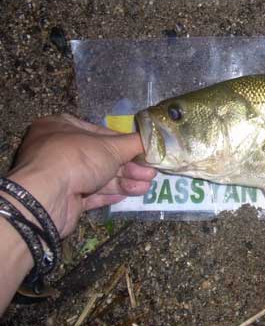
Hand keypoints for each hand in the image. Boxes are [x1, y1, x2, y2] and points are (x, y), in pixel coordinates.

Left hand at [6, 114, 155, 236]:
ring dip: (124, 181)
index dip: (125, 144)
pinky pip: (91, 194)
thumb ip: (134, 143)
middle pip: (101, 157)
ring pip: (98, 177)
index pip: (101, 133)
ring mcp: (59, 175)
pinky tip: (129, 194)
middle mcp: (57, 149)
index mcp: (61, 126)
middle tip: (150, 173)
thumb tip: (156, 138)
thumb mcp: (111, 146)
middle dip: (128, 166)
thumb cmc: (77, 158)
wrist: (47, 197)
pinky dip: (110, 194)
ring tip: (146, 186)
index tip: (144, 152)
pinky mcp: (64, 198)